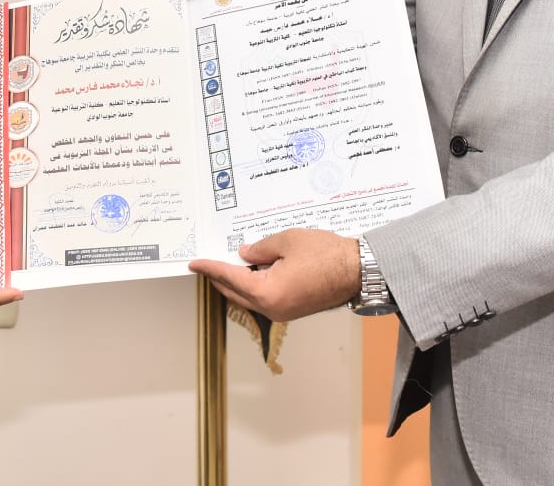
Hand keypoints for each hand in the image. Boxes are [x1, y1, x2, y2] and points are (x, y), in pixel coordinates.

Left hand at [188, 228, 360, 321]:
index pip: (230, 278)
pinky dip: (253, 286)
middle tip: (206, 264)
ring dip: (236, 283)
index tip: (195, 263)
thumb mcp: (287, 241)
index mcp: (267, 292)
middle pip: (235, 293)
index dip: (210, 268)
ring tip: (227, 263)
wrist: (358, 271)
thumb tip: (244, 255)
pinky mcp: (292, 310)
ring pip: (249, 298)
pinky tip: (252, 270)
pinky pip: (264, 299)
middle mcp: (272, 308)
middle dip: (219, 278)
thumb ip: (260, 249)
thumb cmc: (328, 255)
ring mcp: (283, 312)